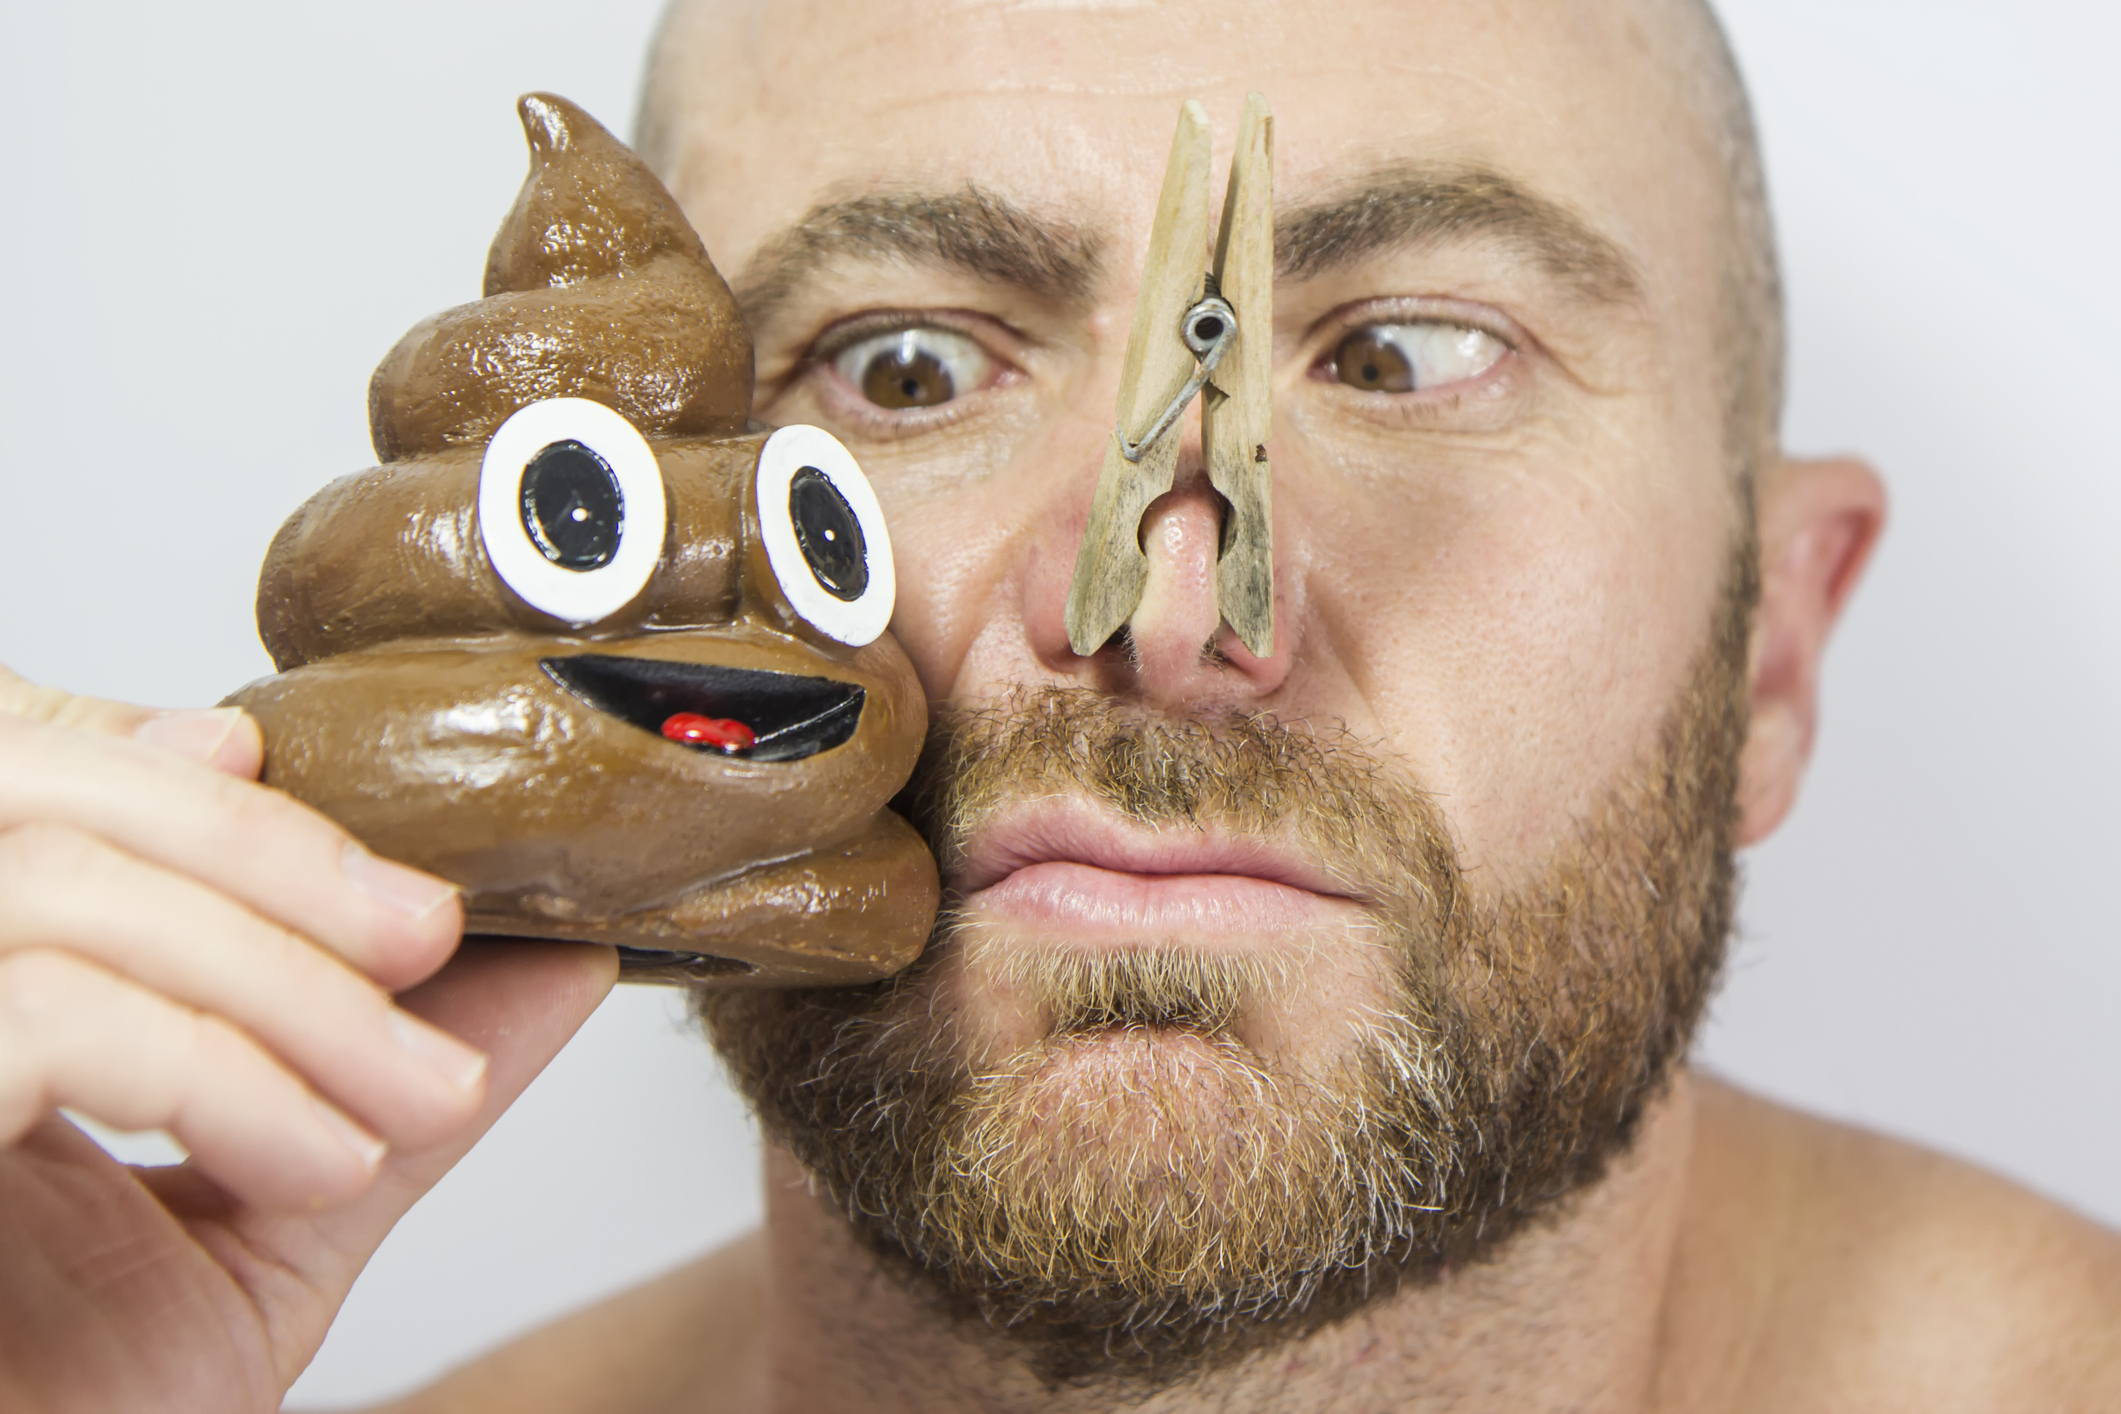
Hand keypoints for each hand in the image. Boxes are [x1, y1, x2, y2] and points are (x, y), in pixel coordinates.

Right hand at [0, 665, 617, 1411]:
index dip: (193, 777)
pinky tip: (325, 1162)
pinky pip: (51, 1021)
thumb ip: (390, 1070)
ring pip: (65, 890)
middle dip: (276, 853)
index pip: (45, 785)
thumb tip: (557, 955)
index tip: (371, 857)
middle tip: (436, 934)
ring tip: (422, 1090)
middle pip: (54, 804)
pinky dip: (227, 1074)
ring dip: (290, 980)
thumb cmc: (84, 1397)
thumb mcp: (282, 1207)